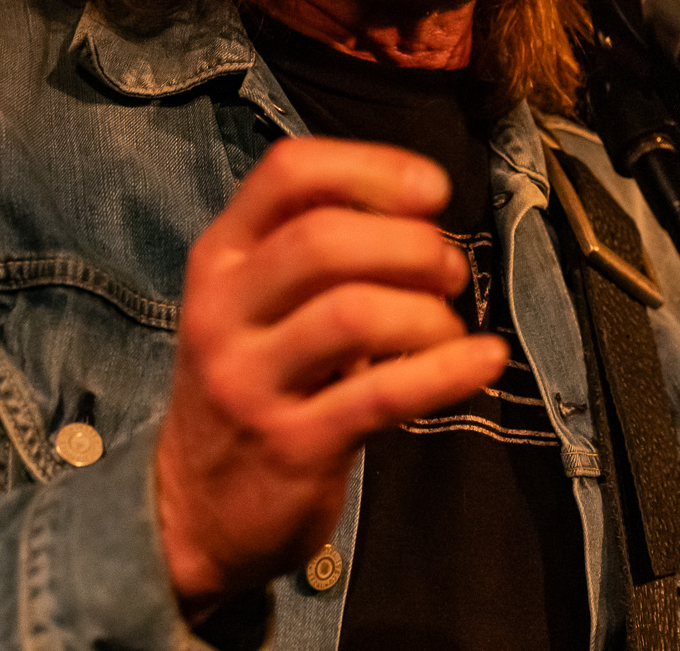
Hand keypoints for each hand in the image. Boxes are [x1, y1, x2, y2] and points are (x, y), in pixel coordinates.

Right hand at [153, 137, 509, 611]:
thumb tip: (421, 199)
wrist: (194, 511)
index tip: (433, 190)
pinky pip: (382, 396)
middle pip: (322, 239)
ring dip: (427, 311)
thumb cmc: (256, 381)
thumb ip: (316, 243)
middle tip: (450, 270)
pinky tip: (485, 359)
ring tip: (450, 326)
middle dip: (410, 244)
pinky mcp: (290, 445)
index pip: (287, 172)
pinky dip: (448, 371)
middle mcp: (223, 310)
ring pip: (352, 313)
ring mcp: (249, 381)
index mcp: (220, 256)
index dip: (372, 167)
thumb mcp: (259, 300)